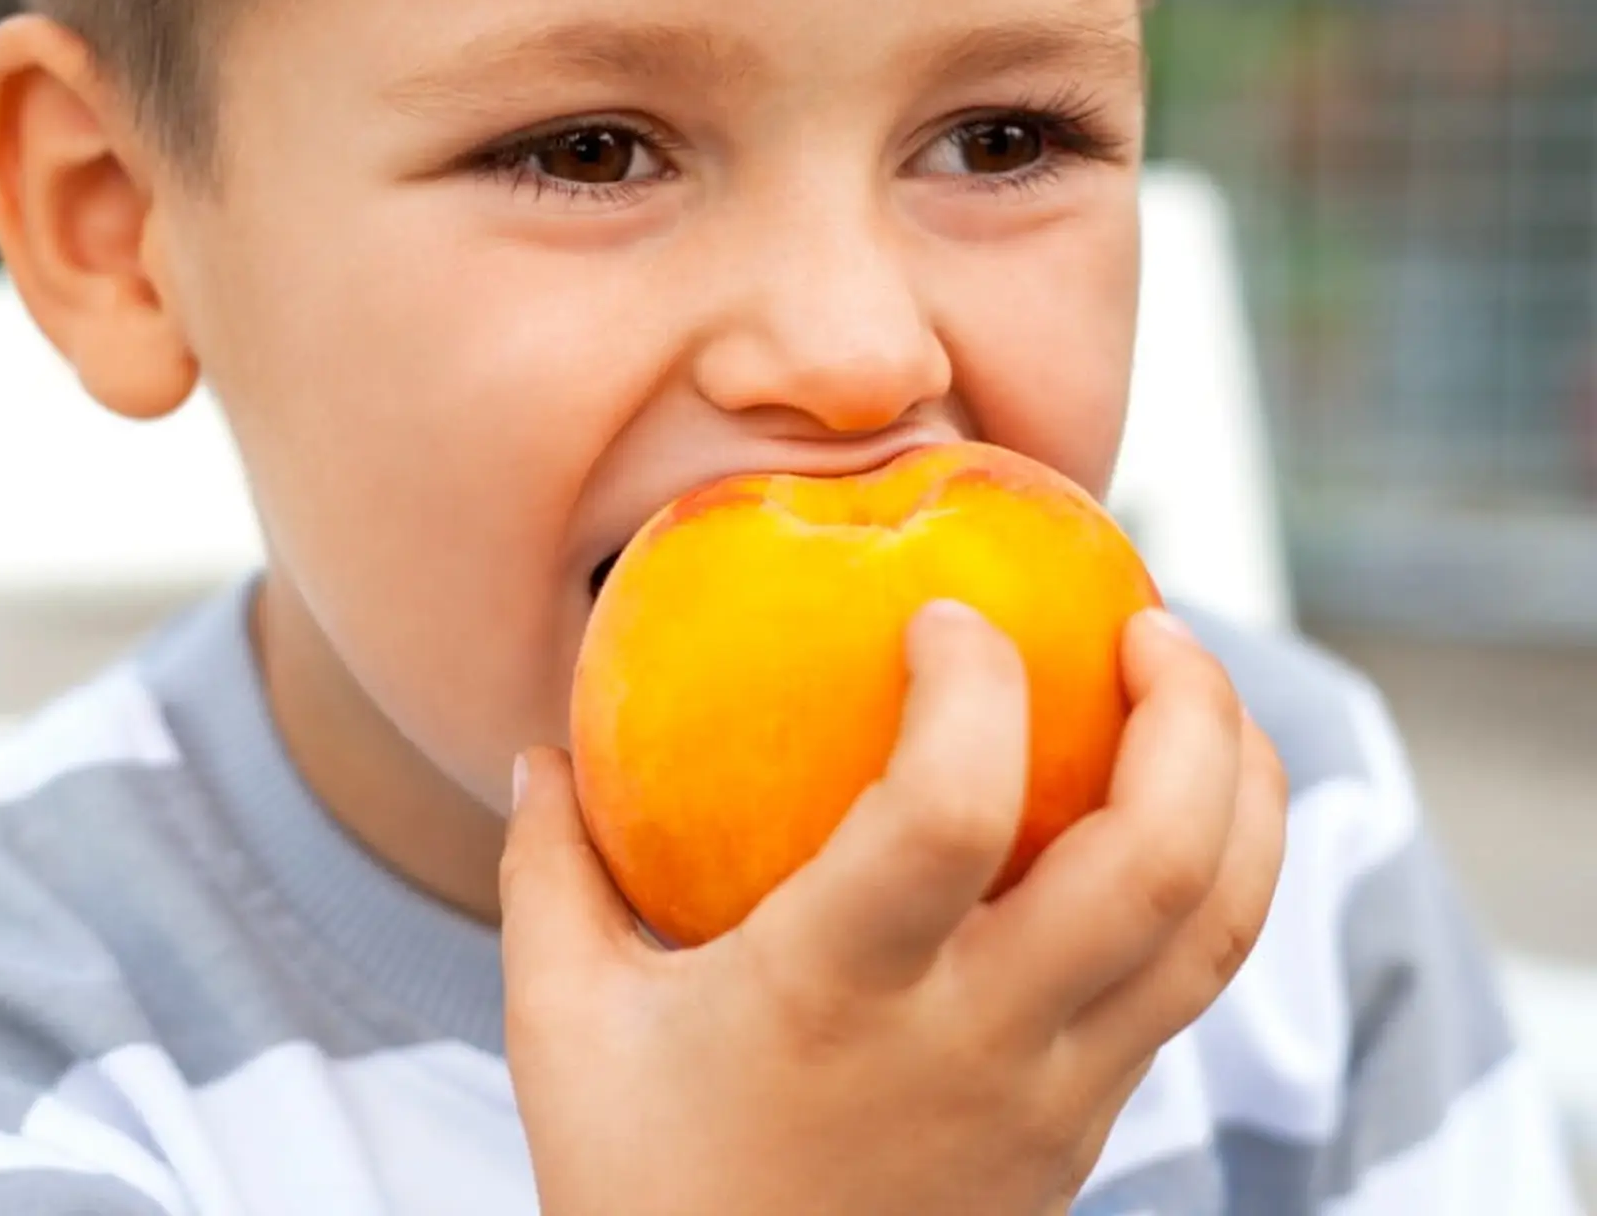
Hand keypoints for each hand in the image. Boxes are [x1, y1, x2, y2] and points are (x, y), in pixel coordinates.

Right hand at [501, 604, 1287, 1215]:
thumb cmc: (643, 1192)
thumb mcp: (563, 1029)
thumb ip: (549, 876)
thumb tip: (536, 756)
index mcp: (836, 996)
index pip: (947, 814)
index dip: (971, 689)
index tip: (942, 617)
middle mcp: (975, 1043)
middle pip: (1157, 862)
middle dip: (1190, 712)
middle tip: (1148, 620)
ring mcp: (1055, 1099)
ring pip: (1216, 928)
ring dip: (1240, 787)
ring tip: (1195, 692)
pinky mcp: (1085, 1130)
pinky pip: (1193, 981)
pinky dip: (1216, 871)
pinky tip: (1168, 808)